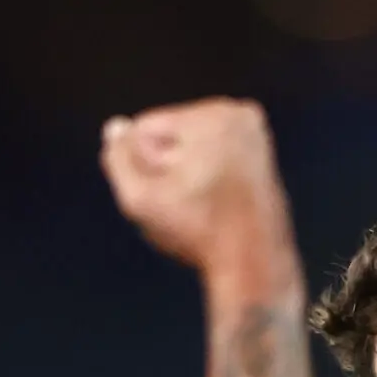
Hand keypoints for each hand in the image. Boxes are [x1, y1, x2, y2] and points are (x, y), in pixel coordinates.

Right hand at [99, 98, 294, 282]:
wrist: (255, 263)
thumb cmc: (200, 234)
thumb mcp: (142, 201)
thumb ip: (118, 160)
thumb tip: (115, 127)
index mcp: (214, 116)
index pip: (145, 128)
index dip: (143, 167)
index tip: (171, 198)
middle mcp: (238, 114)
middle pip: (171, 135)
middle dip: (166, 168)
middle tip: (189, 205)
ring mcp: (253, 132)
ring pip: (190, 147)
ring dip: (184, 174)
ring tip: (202, 206)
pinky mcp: (261, 152)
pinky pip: (213, 156)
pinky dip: (206, 177)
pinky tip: (214, 203)